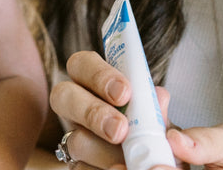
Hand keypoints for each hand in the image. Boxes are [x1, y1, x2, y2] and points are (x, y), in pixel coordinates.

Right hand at [50, 51, 169, 167]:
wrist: (151, 159)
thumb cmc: (153, 131)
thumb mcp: (156, 116)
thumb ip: (154, 105)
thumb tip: (159, 96)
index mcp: (93, 82)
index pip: (82, 64)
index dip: (100, 75)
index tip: (125, 92)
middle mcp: (76, 104)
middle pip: (63, 95)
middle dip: (93, 112)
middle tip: (120, 130)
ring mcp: (74, 137)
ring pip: (75, 140)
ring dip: (103, 152)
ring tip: (128, 161)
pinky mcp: (78, 165)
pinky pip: (81, 169)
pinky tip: (121, 169)